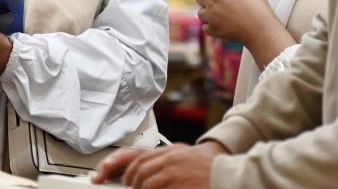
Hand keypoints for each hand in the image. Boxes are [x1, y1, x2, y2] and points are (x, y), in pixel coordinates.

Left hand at [93, 141, 225, 187]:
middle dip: (129, 182)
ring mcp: (173, 172)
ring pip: (144, 182)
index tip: (109, 176)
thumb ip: (164, 161)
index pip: (136, 156)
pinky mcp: (178, 185)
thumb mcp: (183, 157)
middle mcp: (168, 159)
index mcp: (168, 151)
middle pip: (137, 169)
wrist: (228, 176)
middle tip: (128, 187)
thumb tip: (142, 174)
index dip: (119, 166)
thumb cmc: (207, 168)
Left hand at [196, 0, 277, 45]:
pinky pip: (205, 27)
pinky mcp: (213, 30)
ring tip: (223, 15)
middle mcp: (211, 0)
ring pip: (200, 13)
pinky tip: (222, 26)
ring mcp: (211, 16)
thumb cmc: (257, 5)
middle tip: (221, 2)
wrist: (261, 28)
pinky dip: (212, 27)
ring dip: (208, 13)